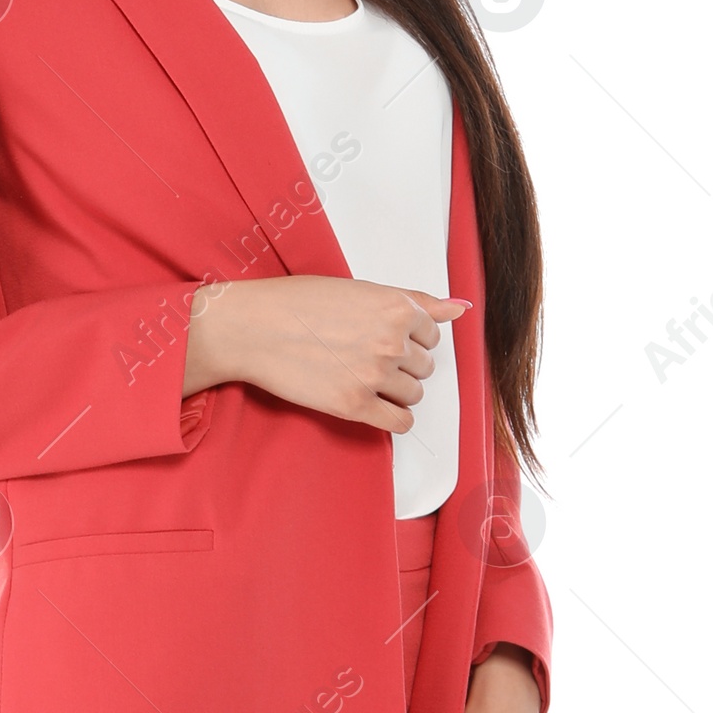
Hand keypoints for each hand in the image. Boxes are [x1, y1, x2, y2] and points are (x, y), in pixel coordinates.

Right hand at [183, 275, 466, 432]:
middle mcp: (391, 342)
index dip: (410, 338)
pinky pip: (399, 423)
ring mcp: (375, 376)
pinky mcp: (355, 405)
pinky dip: (394, 419)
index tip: (387, 339)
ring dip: (397, 391)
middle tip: (368, 358)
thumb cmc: (297, 303)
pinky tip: (376, 407)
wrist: (253, 328)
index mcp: (396, 308)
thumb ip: (414, 301)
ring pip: (414, 395)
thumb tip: (458, 307)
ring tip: (366, 380)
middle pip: (424, 367)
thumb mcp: (360, 290)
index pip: (432, 334)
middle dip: (403, 365)